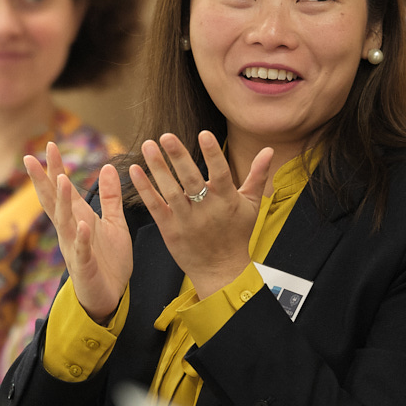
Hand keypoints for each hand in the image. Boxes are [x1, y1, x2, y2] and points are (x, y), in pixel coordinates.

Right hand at [24, 142, 133, 322]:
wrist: (111, 296)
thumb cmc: (109, 260)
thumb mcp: (113, 223)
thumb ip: (110, 197)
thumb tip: (107, 166)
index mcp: (78, 218)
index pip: (62, 190)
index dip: (55, 169)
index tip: (50, 145)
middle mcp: (71, 230)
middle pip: (54, 201)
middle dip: (45, 180)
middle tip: (33, 158)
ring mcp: (75, 248)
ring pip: (64, 222)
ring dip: (64, 202)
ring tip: (64, 180)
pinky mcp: (84, 266)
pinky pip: (82, 251)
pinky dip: (81, 238)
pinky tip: (81, 225)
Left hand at [125, 131, 274, 299]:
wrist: (222, 270)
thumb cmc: (237, 235)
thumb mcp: (252, 205)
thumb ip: (258, 175)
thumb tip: (269, 150)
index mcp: (227, 201)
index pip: (221, 174)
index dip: (213, 154)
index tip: (204, 134)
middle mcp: (207, 210)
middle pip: (191, 180)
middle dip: (179, 157)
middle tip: (166, 136)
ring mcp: (187, 221)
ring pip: (171, 191)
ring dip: (158, 168)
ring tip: (148, 146)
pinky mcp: (170, 230)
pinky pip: (156, 207)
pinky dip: (145, 189)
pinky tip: (135, 171)